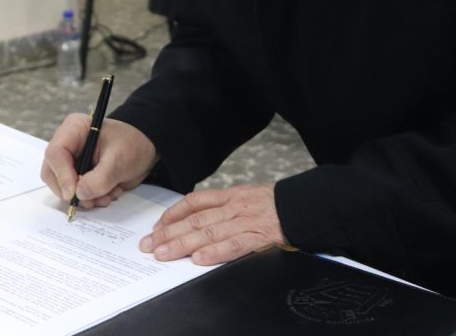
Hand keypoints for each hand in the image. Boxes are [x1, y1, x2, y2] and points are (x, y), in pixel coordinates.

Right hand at [40, 114, 156, 209]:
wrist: (146, 148)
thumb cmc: (133, 144)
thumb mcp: (119, 160)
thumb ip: (100, 178)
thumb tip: (79, 194)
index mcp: (74, 129)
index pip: (55, 153)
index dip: (62, 175)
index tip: (74, 193)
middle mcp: (68, 145)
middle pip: (52, 173)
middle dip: (72, 191)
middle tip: (92, 200)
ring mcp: (71, 161)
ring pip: (62, 187)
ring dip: (84, 197)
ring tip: (107, 195)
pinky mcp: (78, 174)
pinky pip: (75, 193)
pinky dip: (91, 198)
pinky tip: (109, 193)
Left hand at [139, 184, 285, 264]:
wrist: (307, 205)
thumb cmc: (278, 205)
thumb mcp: (249, 198)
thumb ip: (227, 207)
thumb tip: (200, 222)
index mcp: (231, 196)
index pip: (194, 202)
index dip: (172, 214)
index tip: (156, 227)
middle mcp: (234, 206)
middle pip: (195, 220)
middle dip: (168, 233)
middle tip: (148, 245)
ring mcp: (246, 221)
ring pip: (208, 232)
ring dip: (182, 244)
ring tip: (163, 254)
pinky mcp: (259, 236)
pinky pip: (234, 244)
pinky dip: (215, 252)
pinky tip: (198, 259)